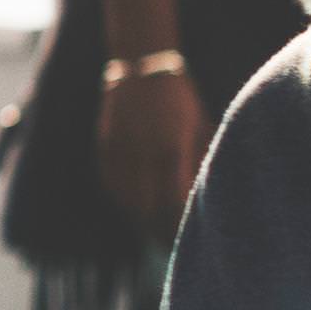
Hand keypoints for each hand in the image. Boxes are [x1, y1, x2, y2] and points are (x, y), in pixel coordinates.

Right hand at [97, 73, 205, 241]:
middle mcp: (141, 151)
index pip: (171, 203)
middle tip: (171, 245)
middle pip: (146, 208)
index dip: (177, 226)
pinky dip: (123, 201)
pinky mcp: (104, 146)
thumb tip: (206, 199)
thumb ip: (201, 162)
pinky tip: (135, 210)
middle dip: (159, 231)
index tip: (187, 239)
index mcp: (170, 148)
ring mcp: (118, 149)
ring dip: (140, 220)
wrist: (142, 65)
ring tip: (154, 232)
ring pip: (126, 200)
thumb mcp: (201, 128)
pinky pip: (111, 184)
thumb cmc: (182, 99)